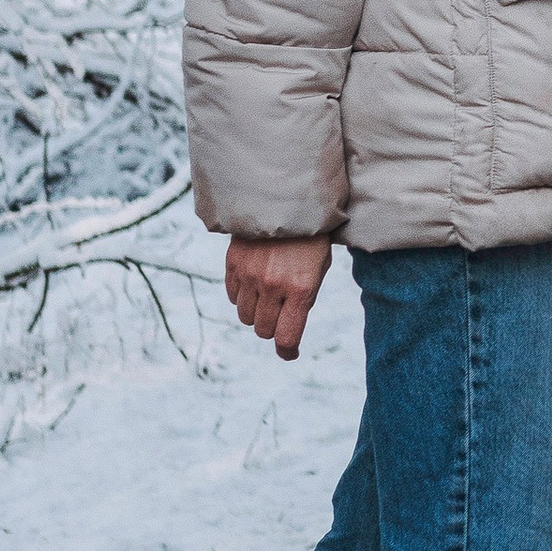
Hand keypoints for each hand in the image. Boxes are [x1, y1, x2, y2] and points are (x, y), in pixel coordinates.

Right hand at [225, 236, 333, 361]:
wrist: (287, 198)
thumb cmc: (311, 237)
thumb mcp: (319, 268)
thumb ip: (304, 298)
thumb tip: (288, 329)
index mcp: (301, 289)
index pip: (286, 337)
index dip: (287, 351)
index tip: (289, 352)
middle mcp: (273, 286)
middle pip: (264, 330)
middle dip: (273, 328)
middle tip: (281, 315)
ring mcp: (250, 275)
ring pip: (245, 316)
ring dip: (256, 313)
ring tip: (267, 296)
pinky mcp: (234, 264)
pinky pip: (232, 296)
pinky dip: (242, 296)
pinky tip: (254, 283)